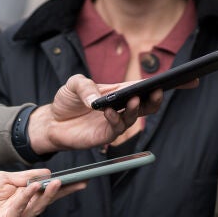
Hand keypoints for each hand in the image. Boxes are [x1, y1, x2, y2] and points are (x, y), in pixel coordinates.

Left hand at [0, 169, 83, 216]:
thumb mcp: (3, 178)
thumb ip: (24, 177)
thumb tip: (47, 173)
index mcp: (24, 197)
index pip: (48, 191)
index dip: (64, 186)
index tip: (80, 180)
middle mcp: (23, 209)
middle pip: (47, 201)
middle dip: (63, 192)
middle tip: (77, 182)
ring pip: (35, 207)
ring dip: (47, 194)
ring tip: (57, 182)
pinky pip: (18, 210)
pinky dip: (26, 198)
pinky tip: (33, 188)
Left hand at [29, 74, 162, 153]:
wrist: (51, 122)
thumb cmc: (66, 101)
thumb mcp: (73, 84)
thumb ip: (86, 87)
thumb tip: (98, 99)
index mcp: (118, 92)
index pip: (140, 88)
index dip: (153, 85)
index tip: (165, 81)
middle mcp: (120, 108)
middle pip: (145, 105)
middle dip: (154, 99)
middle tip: (157, 91)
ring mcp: (114, 122)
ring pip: (134, 118)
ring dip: (136, 109)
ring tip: (134, 100)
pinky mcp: (104, 135)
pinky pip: (116, 129)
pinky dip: (115, 119)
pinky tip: (109, 112)